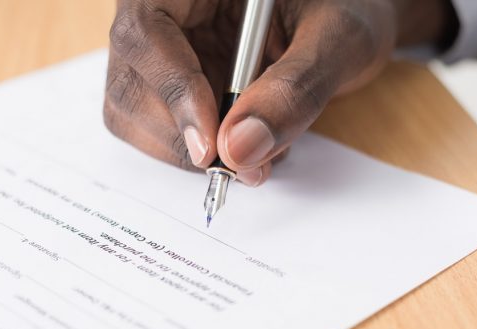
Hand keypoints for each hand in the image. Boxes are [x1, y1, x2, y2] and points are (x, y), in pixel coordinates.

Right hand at [103, 0, 452, 185]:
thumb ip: (296, 88)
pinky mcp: (169, 85)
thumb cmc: (346, 7)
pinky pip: (158, 129)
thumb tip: (240, 150)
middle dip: (180, 136)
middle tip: (242, 166)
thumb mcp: (340, 37)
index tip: (211, 147)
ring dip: (186, 151)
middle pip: (129, 80)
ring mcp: (161, 51)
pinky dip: (197, 153)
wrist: (348, 19)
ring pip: (133, 113)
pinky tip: (243, 143)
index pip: (146, 31)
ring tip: (255, 152)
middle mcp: (165, 11)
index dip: (173, 92)